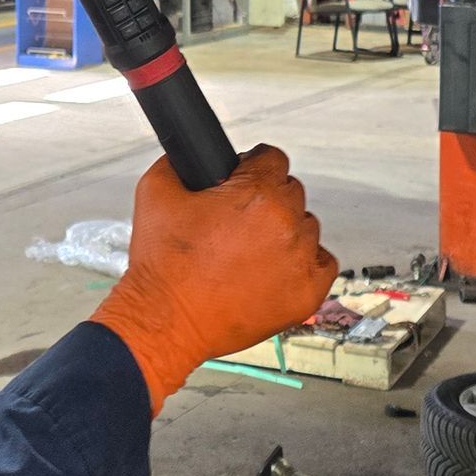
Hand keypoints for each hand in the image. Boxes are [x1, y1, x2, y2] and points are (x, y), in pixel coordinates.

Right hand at [91, 146, 334, 413]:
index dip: (251, 167)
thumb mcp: (154, 191)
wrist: (166, 320)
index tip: (240, 182)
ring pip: (306, 226)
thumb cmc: (162, 263)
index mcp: (256, 194)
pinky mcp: (308, 293)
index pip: (273, 158)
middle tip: (234, 223)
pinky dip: (302, 263)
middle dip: (265, 200)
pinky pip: (321, 262)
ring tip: (248, 251)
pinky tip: (272, 268)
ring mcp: (301, 261)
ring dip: (283, 232)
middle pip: (291, 191)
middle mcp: (286, 224)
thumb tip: (197, 154)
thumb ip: (180, 161)